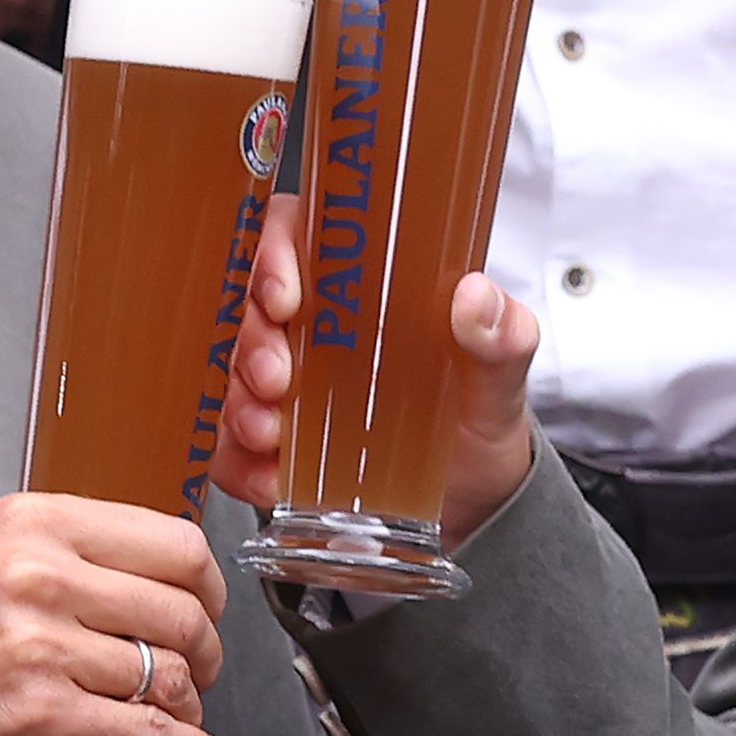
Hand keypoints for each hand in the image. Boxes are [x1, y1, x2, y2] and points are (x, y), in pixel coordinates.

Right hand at [0, 494, 229, 735]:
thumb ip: (66, 557)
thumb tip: (157, 579)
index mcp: (31, 525)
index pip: (170, 541)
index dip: (206, 585)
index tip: (205, 609)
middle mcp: (38, 576)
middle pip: (181, 608)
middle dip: (207, 650)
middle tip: (198, 671)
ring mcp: (39, 647)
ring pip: (169, 674)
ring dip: (188, 705)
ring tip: (177, 714)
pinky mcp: (40, 717)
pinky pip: (147, 733)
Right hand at [208, 199, 544, 540]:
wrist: (475, 501)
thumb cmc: (478, 420)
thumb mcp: (501, 379)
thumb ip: (505, 338)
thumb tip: (476, 296)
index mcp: (362, 290)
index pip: (295, 234)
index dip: (274, 254)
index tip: (286, 299)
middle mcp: (315, 330)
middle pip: (251, 306)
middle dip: (252, 343)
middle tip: (277, 381)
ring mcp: (287, 386)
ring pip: (231, 374)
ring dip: (240, 403)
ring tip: (272, 435)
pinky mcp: (272, 445)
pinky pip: (230, 447)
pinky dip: (240, 464)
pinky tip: (270, 478)